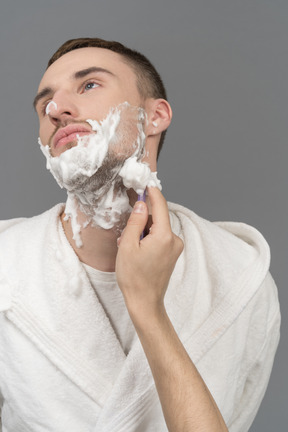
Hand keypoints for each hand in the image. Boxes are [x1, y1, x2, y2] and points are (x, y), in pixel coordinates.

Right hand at [115, 187, 182, 323]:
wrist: (145, 302)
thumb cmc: (134, 277)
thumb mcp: (128, 245)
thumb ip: (135, 221)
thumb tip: (142, 204)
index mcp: (165, 236)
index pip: (161, 206)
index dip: (152, 192)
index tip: (145, 182)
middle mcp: (175, 240)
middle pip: (158, 218)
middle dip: (142, 219)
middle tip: (126, 232)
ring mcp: (175, 248)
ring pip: (158, 228)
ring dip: (143, 231)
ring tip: (130, 246)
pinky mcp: (172, 254)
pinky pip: (160, 238)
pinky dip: (148, 239)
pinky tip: (137, 251)